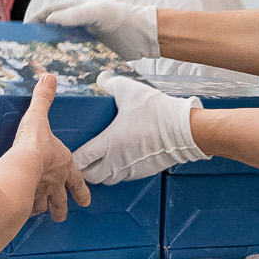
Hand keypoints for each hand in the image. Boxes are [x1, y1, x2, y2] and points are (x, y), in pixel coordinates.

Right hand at [10, 75, 89, 221]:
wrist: (20, 168)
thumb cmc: (33, 146)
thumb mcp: (39, 117)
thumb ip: (43, 99)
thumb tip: (48, 78)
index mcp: (63, 166)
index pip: (76, 180)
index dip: (81, 190)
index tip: (86, 201)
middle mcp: (54, 184)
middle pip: (61, 200)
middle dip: (62, 207)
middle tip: (62, 215)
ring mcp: (39, 196)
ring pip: (44, 207)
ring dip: (45, 211)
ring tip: (44, 217)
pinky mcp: (23, 204)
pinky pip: (24, 210)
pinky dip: (23, 211)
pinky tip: (20, 213)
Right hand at [33, 0, 160, 59]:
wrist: (144, 35)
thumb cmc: (121, 17)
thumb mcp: (97, 12)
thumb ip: (74, 15)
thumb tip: (49, 20)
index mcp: (76, 7)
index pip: (50, 12)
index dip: (35, 20)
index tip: (22, 31)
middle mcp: (78, 22)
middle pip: (53, 29)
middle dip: (39, 37)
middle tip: (27, 51)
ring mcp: (85, 37)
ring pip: (62, 44)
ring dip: (51, 52)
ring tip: (38, 64)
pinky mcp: (92, 51)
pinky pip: (74, 56)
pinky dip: (65, 62)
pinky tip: (58, 72)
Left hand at [72, 76, 207, 184]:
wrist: (186, 131)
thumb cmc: (158, 113)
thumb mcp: (131, 92)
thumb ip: (112, 84)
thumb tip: (102, 79)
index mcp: (109, 143)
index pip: (81, 160)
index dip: (74, 157)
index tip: (72, 150)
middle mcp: (116, 161)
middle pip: (91, 176)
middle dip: (84, 170)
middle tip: (84, 158)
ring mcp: (130, 169)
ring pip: (107, 179)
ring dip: (101, 173)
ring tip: (100, 161)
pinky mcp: (142, 172)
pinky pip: (123, 178)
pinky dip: (117, 172)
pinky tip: (119, 160)